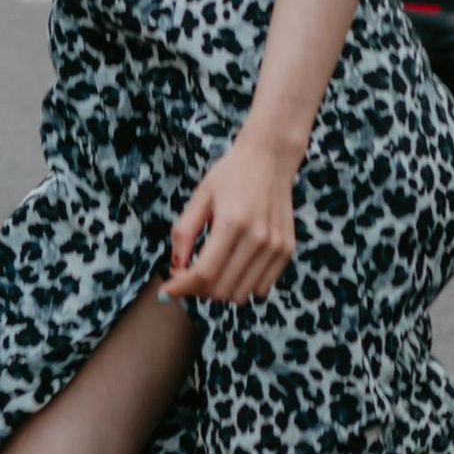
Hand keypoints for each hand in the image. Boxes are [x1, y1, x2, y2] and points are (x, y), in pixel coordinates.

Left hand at [162, 132, 297, 305]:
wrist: (270, 158)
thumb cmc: (231, 174)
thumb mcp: (200, 196)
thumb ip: (184, 232)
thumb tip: (176, 266)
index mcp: (232, 222)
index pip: (204, 273)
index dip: (182, 287)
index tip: (167, 290)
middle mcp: (258, 238)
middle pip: (221, 289)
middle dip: (196, 290)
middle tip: (186, 276)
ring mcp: (275, 247)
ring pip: (241, 294)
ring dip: (219, 291)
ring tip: (209, 272)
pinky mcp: (286, 251)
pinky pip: (260, 288)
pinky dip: (241, 286)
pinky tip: (232, 268)